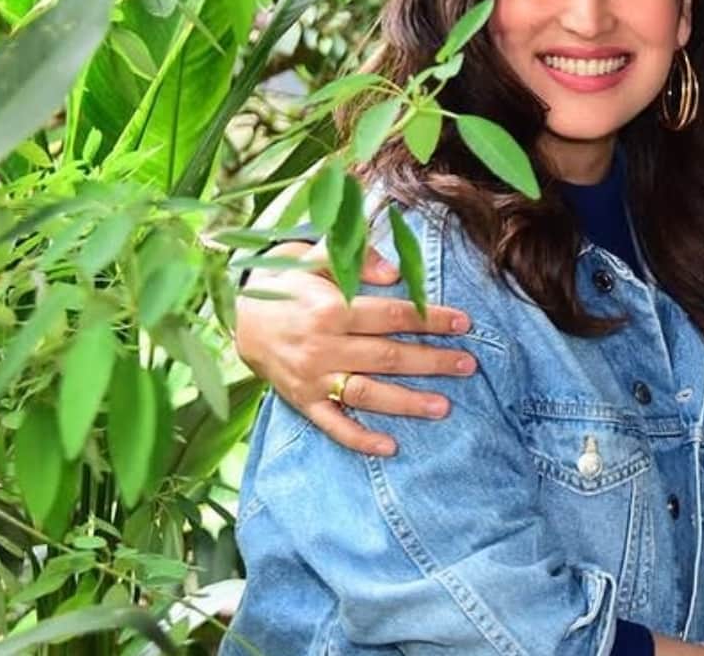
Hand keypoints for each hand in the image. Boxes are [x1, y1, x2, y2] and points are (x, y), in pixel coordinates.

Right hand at [237, 241, 476, 455]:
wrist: (235, 318)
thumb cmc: (285, 284)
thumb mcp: (312, 256)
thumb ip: (354, 258)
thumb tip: (395, 272)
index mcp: (331, 309)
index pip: (391, 316)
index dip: (430, 319)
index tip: (464, 323)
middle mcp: (324, 347)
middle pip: (388, 357)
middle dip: (432, 361)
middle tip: (468, 365)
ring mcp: (313, 378)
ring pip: (368, 394)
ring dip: (408, 402)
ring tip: (444, 407)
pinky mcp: (302, 401)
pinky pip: (333, 425)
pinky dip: (360, 439)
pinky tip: (390, 447)